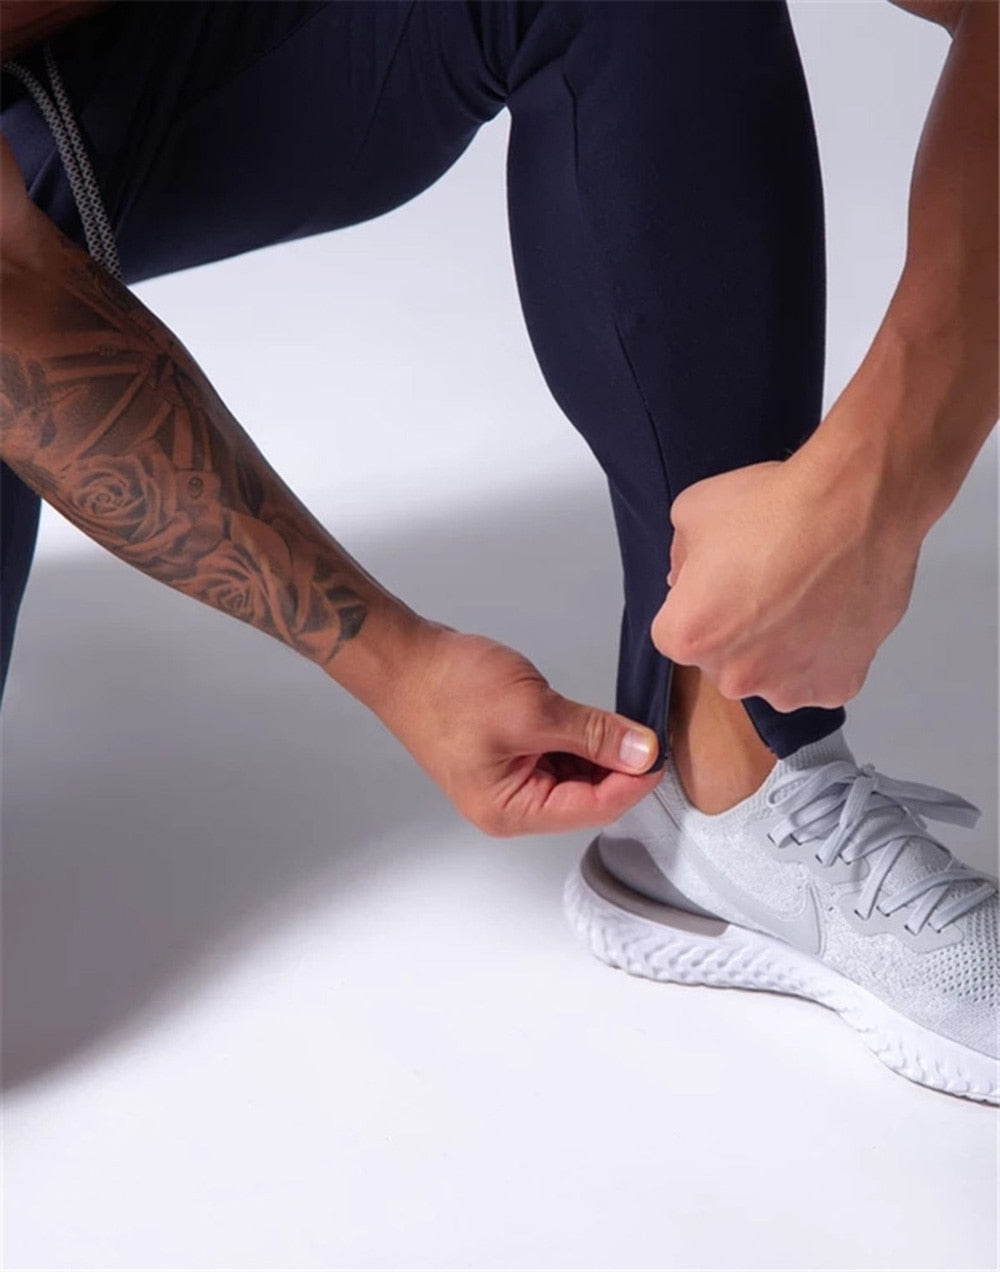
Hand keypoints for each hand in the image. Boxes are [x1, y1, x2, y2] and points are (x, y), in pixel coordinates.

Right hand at [380, 624, 661, 835]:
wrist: (403, 659)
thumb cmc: (447, 687)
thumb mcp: (532, 709)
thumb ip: (592, 734)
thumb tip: (642, 752)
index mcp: (511, 811)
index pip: (593, 808)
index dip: (634, 780)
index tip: (661, 750)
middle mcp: (510, 807)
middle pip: (587, 797)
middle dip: (620, 766)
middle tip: (649, 730)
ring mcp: (508, 782)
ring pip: (575, 776)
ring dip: (600, 751)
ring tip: (622, 720)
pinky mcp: (507, 755)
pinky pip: (557, 757)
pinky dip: (579, 739)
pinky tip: (592, 719)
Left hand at [651, 451, 920, 711]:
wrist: (857, 505)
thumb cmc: (775, 507)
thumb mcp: (693, 511)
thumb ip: (680, 556)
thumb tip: (687, 581)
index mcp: (687, 637)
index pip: (677, 631)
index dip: (700, 601)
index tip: (727, 578)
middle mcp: (733, 677)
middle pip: (724, 660)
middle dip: (738, 630)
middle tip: (769, 586)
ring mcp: (787, 687)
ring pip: (771, 674)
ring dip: (780, 648)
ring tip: (805, 599)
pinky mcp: (836, 688)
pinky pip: (819, 678)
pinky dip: (824, 655)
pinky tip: (832, 614)